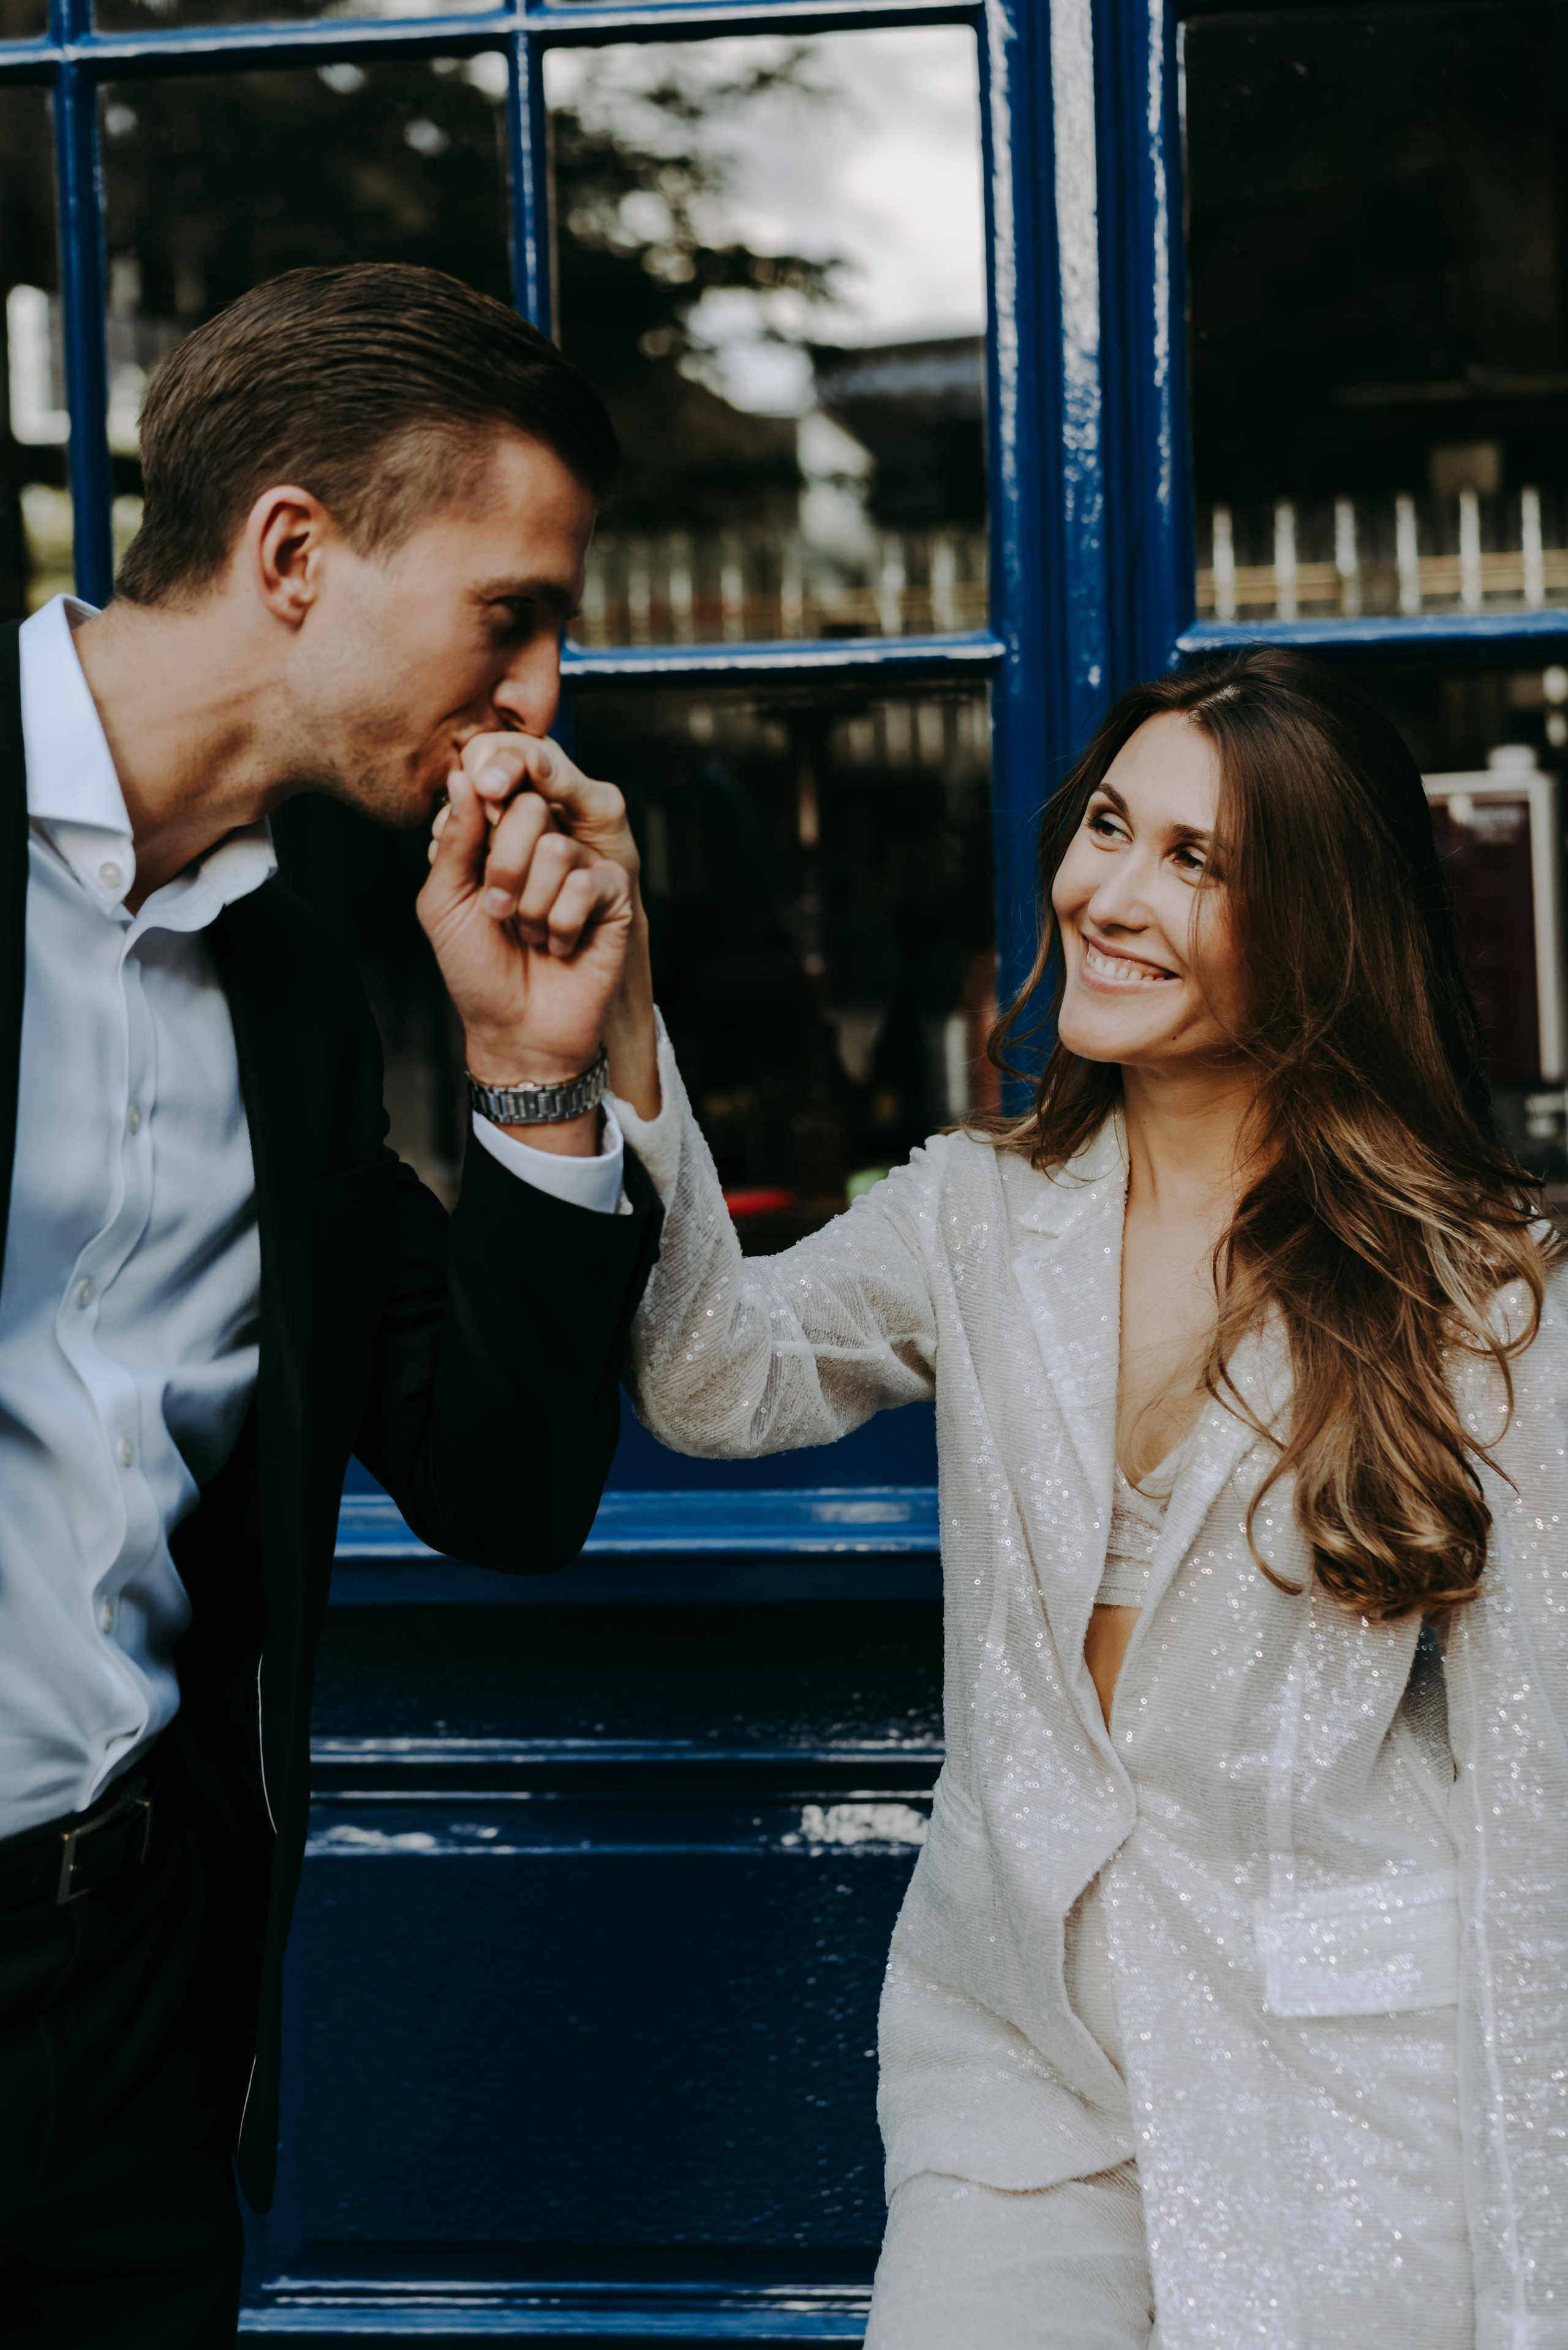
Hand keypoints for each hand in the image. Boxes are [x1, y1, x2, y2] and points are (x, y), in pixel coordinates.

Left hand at [417, 753, 631, 1144]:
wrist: (517, 1030)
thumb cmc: (477, 969)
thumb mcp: (444, 902)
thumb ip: (455, 839)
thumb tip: (460, 775)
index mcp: (501, 838)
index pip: (498, 788)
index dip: (486, 804)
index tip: (470, 846)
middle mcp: (545, 844)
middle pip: (530, 807)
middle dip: (503, 867)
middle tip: (497, 910)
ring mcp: (582, 867)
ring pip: (555, 849)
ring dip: (532, 906)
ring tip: (531, 936)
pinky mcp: (613, 896)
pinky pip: (585, 885)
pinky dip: (561, 926)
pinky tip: (561, 948)